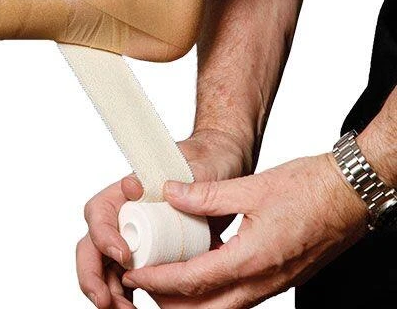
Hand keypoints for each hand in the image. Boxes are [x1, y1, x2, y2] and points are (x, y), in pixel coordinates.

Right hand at [76, 129, 252, 307]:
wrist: (222, 167)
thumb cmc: (205, 162)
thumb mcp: (197, 167)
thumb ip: (174, 177)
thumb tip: (137, 187)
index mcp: (127, 191)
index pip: (99, 212)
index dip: (103, 235)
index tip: (124, 255)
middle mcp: (125, 214)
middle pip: (92, 246)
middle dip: (92, 275)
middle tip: (105, 300)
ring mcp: (134, 235)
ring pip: (106, 268)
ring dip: (108, 292)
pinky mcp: (149, 253)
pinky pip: (128, 278)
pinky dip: (126, 296)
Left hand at [122, 154, 367, 308]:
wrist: (348, 195)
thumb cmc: (307, 189)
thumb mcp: (250, 186)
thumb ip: (206, 194)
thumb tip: (170, 193)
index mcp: (252, 258)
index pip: (194, 280)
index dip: (159, 279)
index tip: (135, 274)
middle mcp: (262, 280)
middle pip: (205, 308)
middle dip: (169, 301)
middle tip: (145, 282)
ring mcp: (273, 283)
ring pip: (222, 307)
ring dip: (191, 301)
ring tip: (166, 279)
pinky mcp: (278, 278)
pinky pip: (239, 297)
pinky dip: (213, 293)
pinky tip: (202, 271)